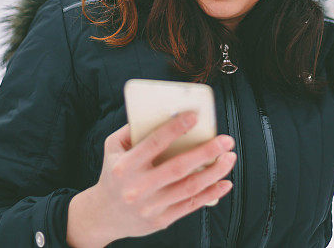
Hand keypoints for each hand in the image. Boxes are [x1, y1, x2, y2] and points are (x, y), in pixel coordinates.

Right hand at [66, 112, 235, 246]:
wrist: (104, 214)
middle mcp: (138, 187)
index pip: (154, 143)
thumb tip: (162, 113)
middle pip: (178, 167)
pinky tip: (225, 182)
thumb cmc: (114, 173)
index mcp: (125, 165)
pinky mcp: (161, 220)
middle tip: (226, 140)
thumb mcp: (113, 147)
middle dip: (206, 152)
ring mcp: (150, 206)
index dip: (175, 128)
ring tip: (229, 158)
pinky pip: (191, 205)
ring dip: (214, 172)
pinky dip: (211, 194)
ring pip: (189, 187)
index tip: (195, 116)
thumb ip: (133, 129)